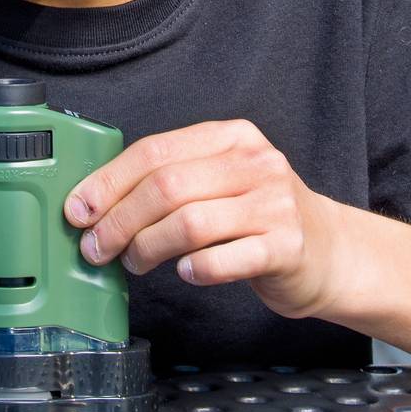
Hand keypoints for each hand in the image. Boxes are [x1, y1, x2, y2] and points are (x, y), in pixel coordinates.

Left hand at [63, 119, 341, 320]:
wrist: (332, 251)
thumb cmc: (260, 217)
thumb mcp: (222, 181)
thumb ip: (172, 181)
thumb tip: (97, 204)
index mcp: (231, 137)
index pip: (156, 150)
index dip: (109, 182)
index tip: (79, 210)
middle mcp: (255, 163)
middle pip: (167, 186)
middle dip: (119, 221)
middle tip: (97, 247)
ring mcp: (275, 204)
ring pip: (190, 222)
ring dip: (147, 247)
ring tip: (135, 263)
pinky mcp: (288, 247)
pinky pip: (226, 259)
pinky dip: (196, 269)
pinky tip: (185, 274)